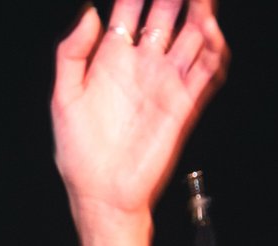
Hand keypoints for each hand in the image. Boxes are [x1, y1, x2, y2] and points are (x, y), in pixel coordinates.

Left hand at [51, 1, 228, 219]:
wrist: (102, 195)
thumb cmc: (79, 155)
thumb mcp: (63, 99)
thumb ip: (71, 53)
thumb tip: (90, 12)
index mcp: (111, 60)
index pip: (130, 8)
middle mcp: (141, 66)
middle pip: (166, 12)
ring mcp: (164, 82)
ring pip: (192, 35)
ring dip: (200, 14)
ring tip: (200, 2)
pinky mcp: (183, 104)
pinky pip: (207, 69)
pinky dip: (213, 48)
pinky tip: (209, 33)